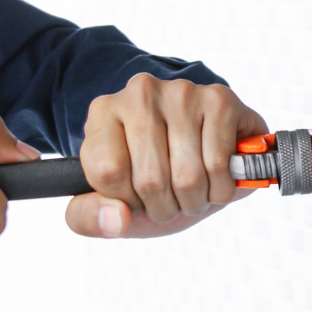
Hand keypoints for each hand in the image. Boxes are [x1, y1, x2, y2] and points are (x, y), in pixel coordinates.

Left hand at [66, 75, 267, 238]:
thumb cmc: (150, 177)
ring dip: (195, 201)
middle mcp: (140, 93)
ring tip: (193, 189)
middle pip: (150, 179)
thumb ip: (89, 217)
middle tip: (169, 198)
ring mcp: (182, 92)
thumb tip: (116, 219)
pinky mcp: (219, 99)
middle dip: (165, 208)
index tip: (135, 194)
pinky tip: (216, 177)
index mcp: (103, 113)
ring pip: (188, 177)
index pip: (108, 172)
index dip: (127, 200)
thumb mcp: (110, 202)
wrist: (201, 156)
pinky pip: (219, 164)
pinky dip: (222, 187)